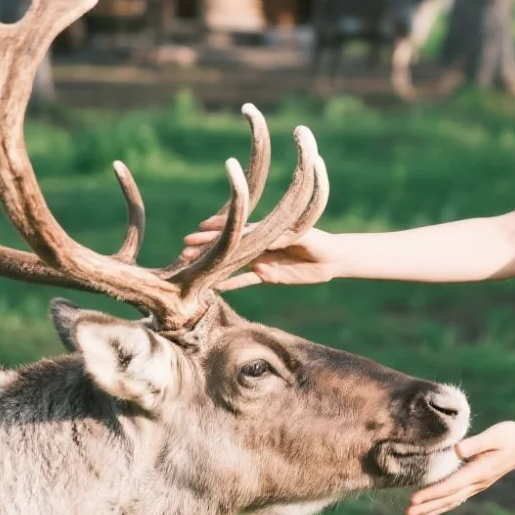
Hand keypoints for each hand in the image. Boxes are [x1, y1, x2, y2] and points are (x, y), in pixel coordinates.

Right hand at [180, 221, 339, 289]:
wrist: (330, 259)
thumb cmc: (317, 241)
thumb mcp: (300, 236)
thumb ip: (281, 237)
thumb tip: (263, 238)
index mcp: (265, 230)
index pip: (238, 229)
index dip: (219, 228)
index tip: (199, 227)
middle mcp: (259, 244)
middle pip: (229, 246)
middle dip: (207, 247)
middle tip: (184, 250)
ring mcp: (260, 260)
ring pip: (231, 263)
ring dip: (213, 265)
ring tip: (190, 266)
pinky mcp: (266, 276)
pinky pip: (244, 281)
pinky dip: (230, 284)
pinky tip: (214, 287)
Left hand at [405, 421, 514, 514]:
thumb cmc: (510, 436)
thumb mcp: (495, 435)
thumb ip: (476, 443)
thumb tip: (457, 449)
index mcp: (479, 471)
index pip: (450, 485)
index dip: (431, 493)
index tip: (414, 499)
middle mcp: (477, 482)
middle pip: (448, 498)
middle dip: (427, 506)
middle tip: (407, 513)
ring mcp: (478, 485)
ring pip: (452, 500)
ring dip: (433, 509)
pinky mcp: (478, 482)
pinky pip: (458, 497)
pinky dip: (444, 505)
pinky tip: (435, 509)